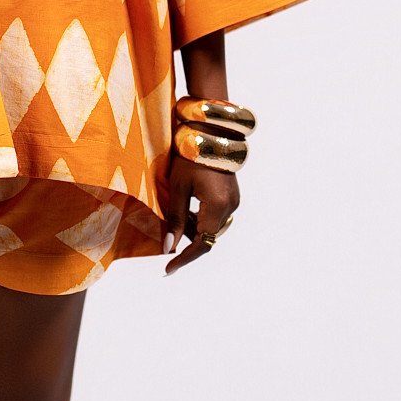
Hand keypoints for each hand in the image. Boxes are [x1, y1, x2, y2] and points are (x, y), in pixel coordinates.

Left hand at [161, 153, 240, 274]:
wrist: (210, 131)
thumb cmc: (190, 156)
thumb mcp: (178, 188)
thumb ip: (176, 219)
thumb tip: (169, 247)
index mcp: (217, 206)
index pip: (201, 243)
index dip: (184, 258)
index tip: (168, 269)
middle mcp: (230, 206)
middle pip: (208, 237)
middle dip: (187, 241)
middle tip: (166, 239)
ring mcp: (234, 200)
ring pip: (212, 227)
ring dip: (194, 229)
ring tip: (174, 219)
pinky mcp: (232, 195)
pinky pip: (216, 216)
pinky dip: (201, 218)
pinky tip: (187, 210)